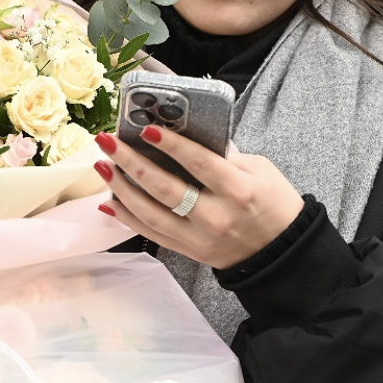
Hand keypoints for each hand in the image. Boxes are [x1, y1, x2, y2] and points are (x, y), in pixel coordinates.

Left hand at [94, 128, 303, 270]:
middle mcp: (215, 216)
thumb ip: (225, 156)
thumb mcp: (261, 171)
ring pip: (150, 213)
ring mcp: (198, 237)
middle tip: (108, 142)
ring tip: (103, 166)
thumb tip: (186, 137)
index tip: (146, 128)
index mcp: (238, 190)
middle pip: (165, 188)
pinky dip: (127, 217)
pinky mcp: (187, 250)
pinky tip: (109, 200)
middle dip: (131, 162)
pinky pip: (151, 233)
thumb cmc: (274, 204)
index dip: (170, 145)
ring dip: (121, 188)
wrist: (279, 253)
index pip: (199, 164)